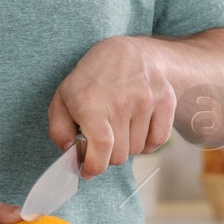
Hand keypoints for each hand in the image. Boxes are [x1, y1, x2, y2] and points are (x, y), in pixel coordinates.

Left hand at [48, 35, 175, 177]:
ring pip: (137, 150)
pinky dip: (146, 143)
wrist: (125, 52)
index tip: (88, 171)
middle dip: (107, 156)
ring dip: (126, 146)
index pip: (101, 146)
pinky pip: (157, 141)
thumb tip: (71, 152)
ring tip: (118, 127)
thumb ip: (59, 130)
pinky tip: (135, 128)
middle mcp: (121, 101)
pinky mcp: (165, 100)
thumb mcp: (62, 98)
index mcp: (92, 102)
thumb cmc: (90, 80)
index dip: (94, 166)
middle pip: (119, 155)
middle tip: (102, 141)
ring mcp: (146, 100)